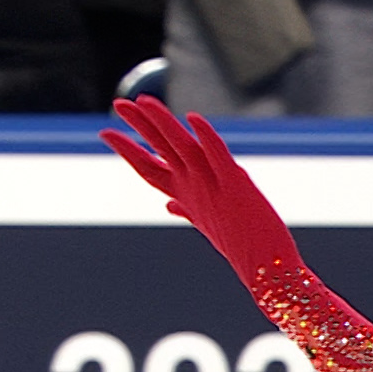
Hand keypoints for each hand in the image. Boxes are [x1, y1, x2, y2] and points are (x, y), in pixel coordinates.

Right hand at [100, 96, 301, 282]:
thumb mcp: (207, 223)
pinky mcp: (235, 183)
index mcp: (184, 196)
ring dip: (162, 123)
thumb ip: (187, 208)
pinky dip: (205, 136)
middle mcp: (192, 188)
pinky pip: (217, 154)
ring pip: (181, 146)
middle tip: (119, 103)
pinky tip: (192, 118)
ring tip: (143, 101)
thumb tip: (170, 205)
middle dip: (138, 125)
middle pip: (158, 150)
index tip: (106, 132)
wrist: (266, 270)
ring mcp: (211, 185)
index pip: (148, 169)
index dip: (127, 150)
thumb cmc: (241, 246)